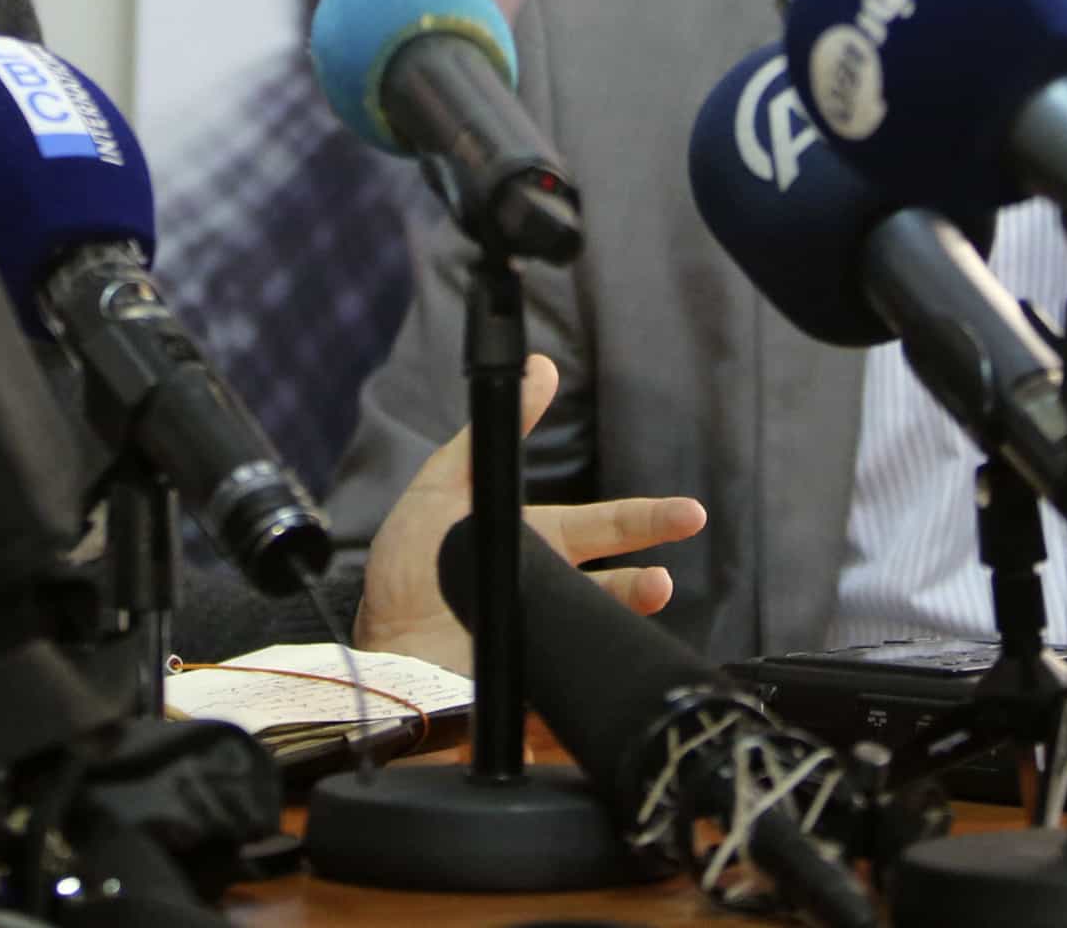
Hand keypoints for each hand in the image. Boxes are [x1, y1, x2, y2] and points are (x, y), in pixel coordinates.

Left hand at [354, 355, 706, 674]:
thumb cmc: (408, 573)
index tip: (689, 514)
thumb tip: (542, 369)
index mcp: (537, 548)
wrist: (377, 652)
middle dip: (643, 583)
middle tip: (663, 580)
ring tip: (635, 611)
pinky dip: (589, 696)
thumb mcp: (444, 486)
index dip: (645, 521)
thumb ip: (491, 433)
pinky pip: (574, 697)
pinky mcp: (532, 693)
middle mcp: (549, 596)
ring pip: (599, 635)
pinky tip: (598, 690)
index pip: (602, 528)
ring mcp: (544, 645)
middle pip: (611, 587)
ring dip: (620, 625)